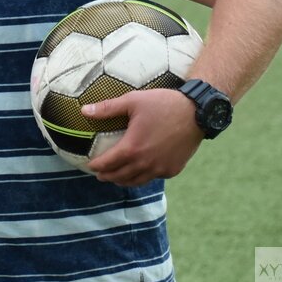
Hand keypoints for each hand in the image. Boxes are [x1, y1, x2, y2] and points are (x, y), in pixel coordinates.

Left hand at [82, 89, 203, 186]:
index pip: (108, 163)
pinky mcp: (173, 169)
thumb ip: (107, 108)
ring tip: (116, 178)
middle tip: (100, 175)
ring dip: (124, 180)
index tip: (90, 166)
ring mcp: (161, 169)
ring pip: (137, 181)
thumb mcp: (132, 101)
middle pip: (120, 176)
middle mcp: (145, 163)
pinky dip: (143, 177)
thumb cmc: (162, 104)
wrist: (197, 112)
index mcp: (132, 148)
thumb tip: (84, 110)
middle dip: (108, 176)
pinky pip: (154, 177)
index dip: (97, 166)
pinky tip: (139, 173)